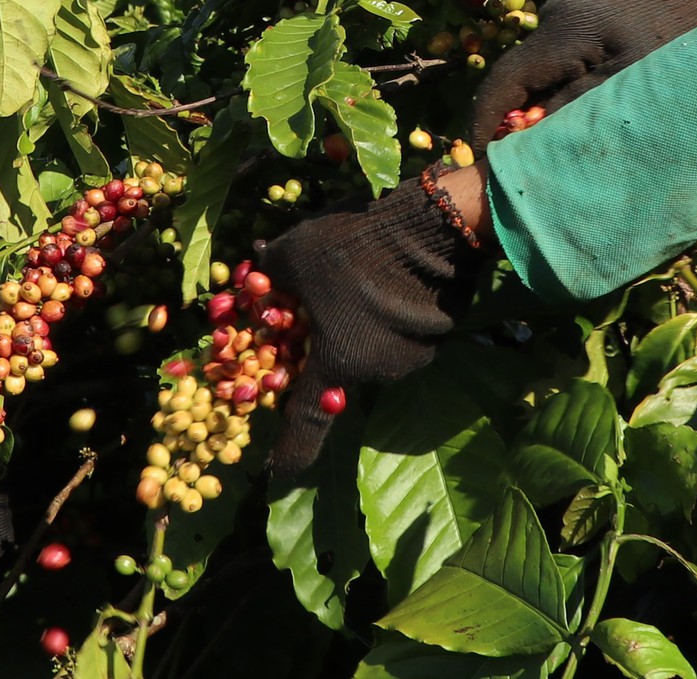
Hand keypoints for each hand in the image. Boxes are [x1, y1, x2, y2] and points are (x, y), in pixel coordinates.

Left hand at [262, 169, 488, 478]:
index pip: (307, 425)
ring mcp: (414, 357)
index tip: (281, 472)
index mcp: (336, 364)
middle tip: (319, 309)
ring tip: (359, 282)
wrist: (431, 225)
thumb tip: (256, 275)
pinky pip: (403, 335)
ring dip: (360, 330)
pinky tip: (390, 280)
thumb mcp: (293, 255)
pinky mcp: (440, 336)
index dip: (291, 451)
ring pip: (373, 351)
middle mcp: (377, 373)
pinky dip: (390, 318)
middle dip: (327, 347)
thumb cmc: (352, 247)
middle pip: (341, 371)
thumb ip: (269, 276)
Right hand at [468, 0, 696, 142]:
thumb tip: (526, 134)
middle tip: (518, 158)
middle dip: (512, 116)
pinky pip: (557, 54)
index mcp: (562, 32)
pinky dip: (557, 82)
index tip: (481, 157)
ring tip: (552, 135)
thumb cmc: (675, 39)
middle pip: (516, 75)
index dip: (484, 120)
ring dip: (538, 99)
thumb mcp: (628, 82)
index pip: (503, 80)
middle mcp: (554, 16)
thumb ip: (574, 106)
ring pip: (537, 66)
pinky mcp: (581, 12)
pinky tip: (578, 103)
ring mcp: (566, 10)